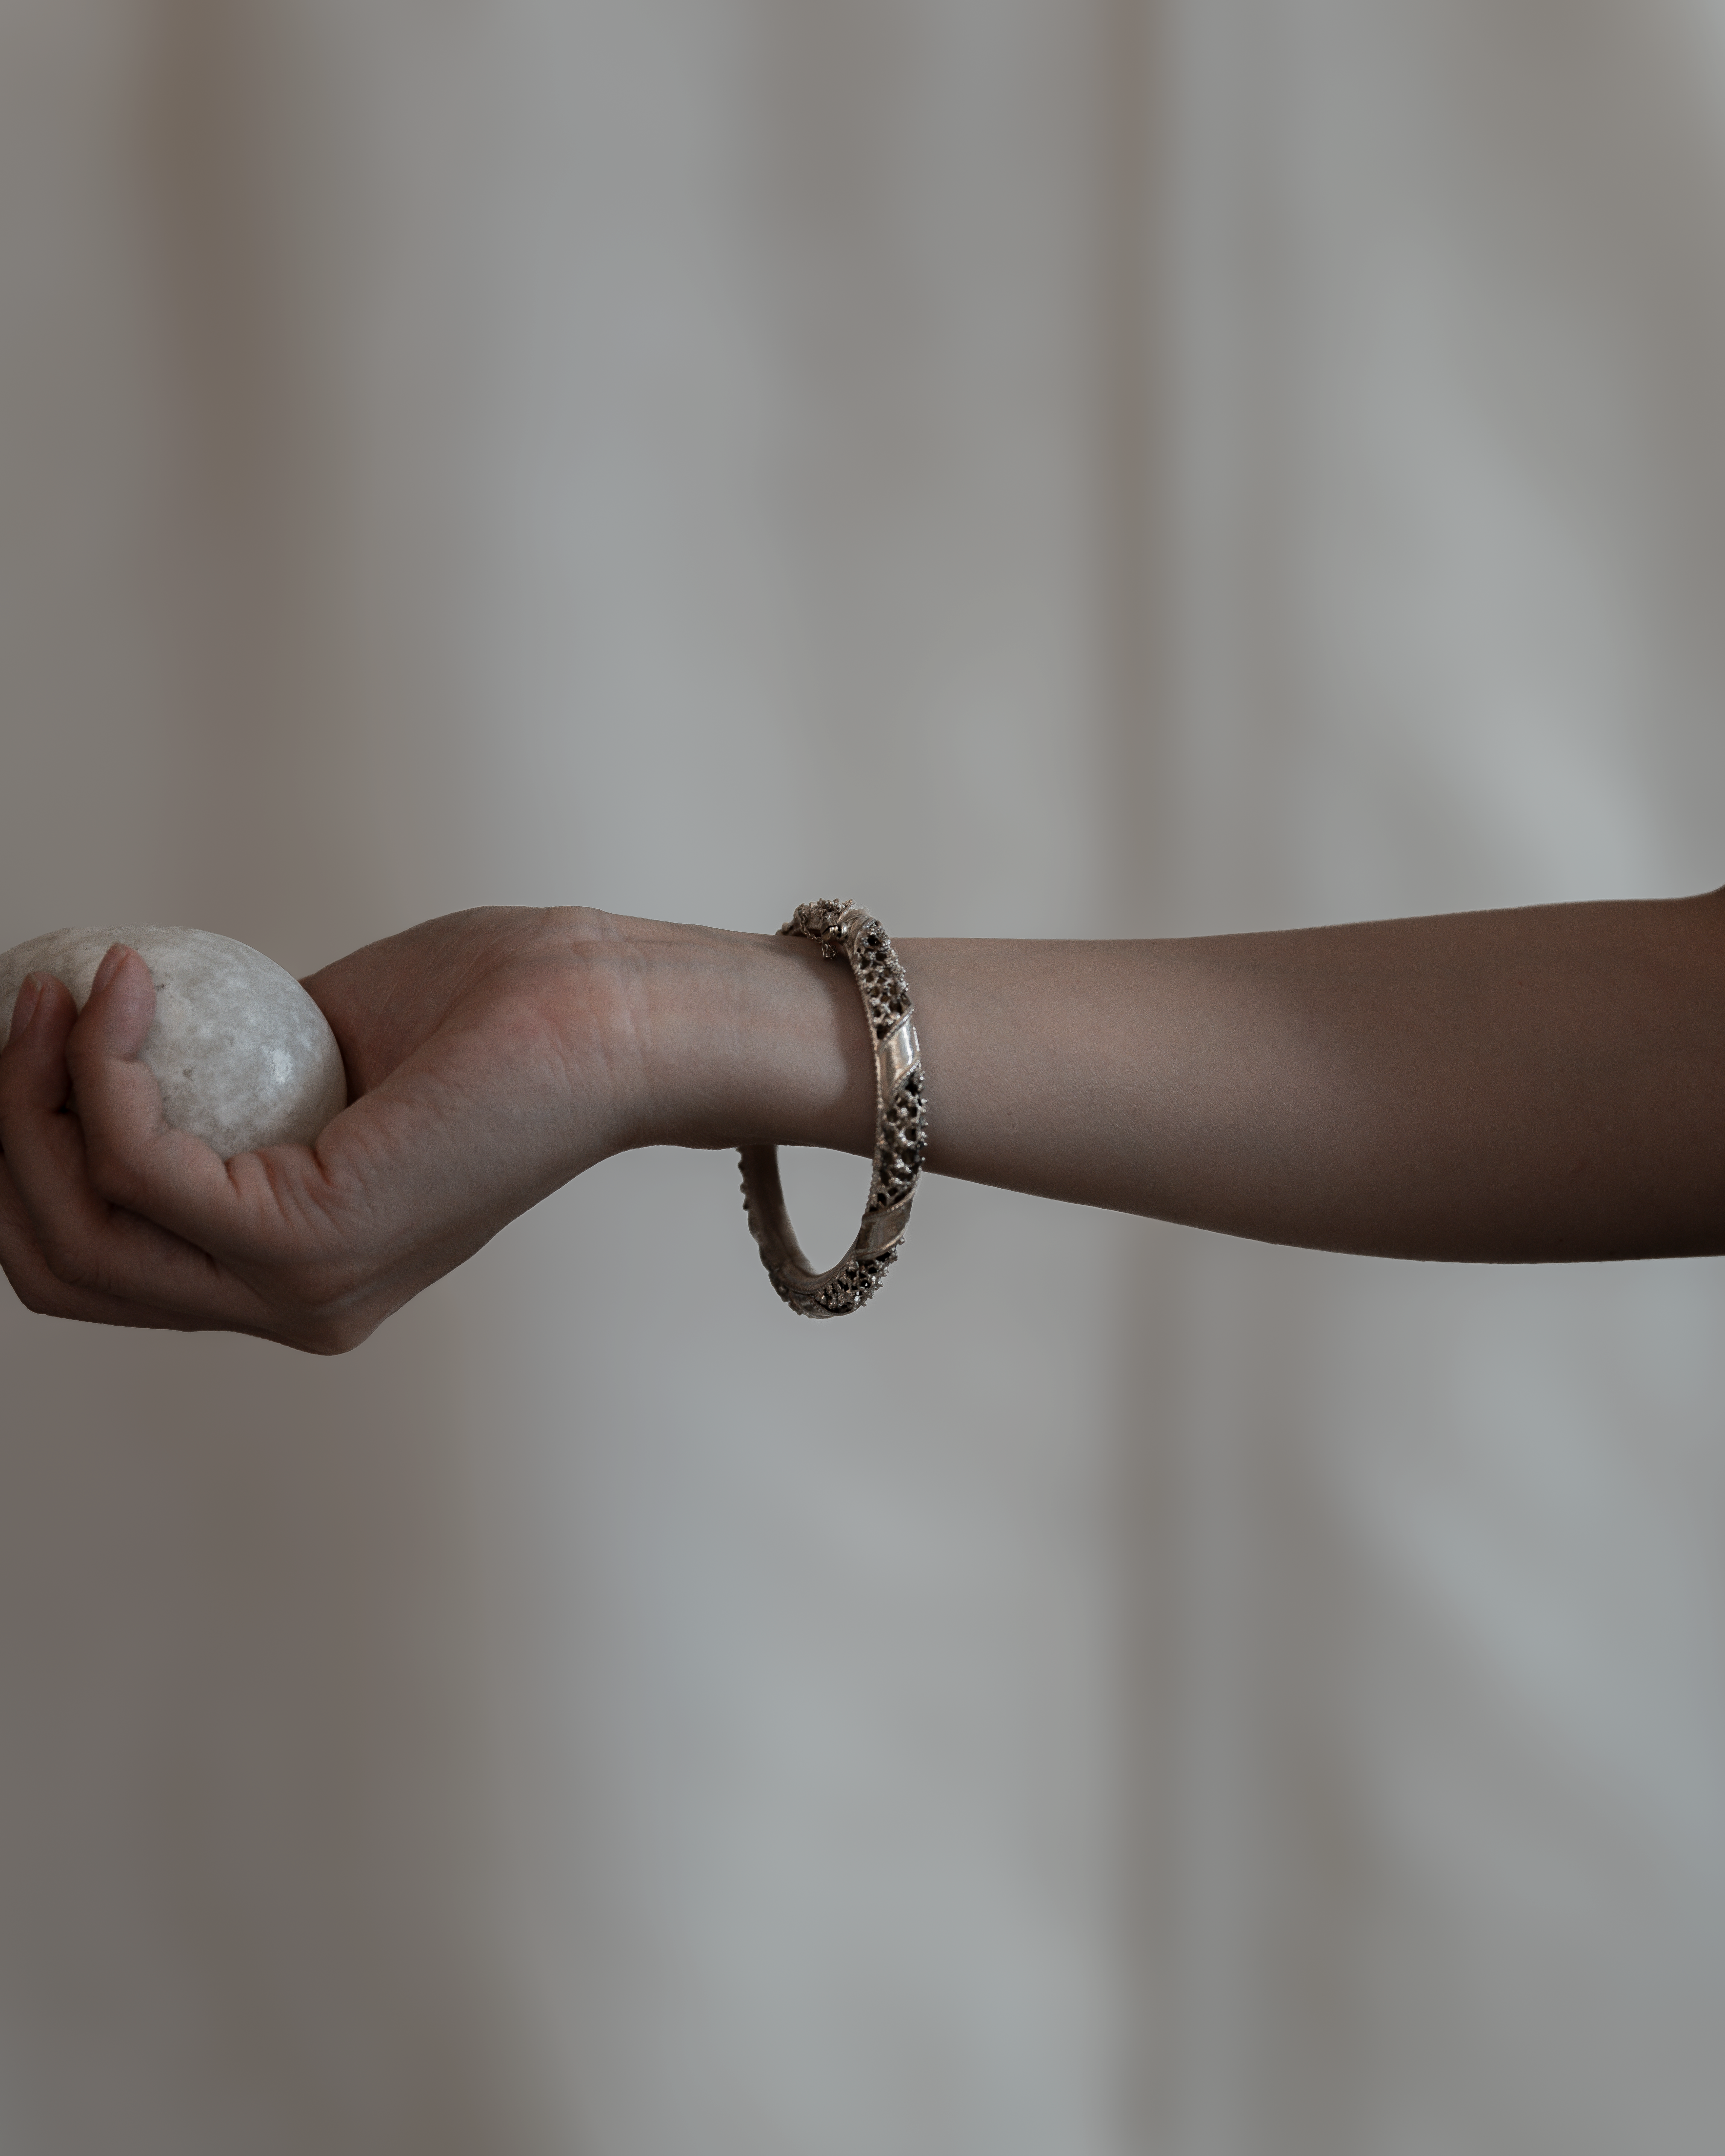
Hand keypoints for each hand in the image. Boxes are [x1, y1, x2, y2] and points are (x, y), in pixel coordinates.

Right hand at [0, 908, 662, 1351]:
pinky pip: (145, 1168)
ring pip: (83, 1228)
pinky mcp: (316, 1238)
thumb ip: (235, 1074)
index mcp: (293, 1271)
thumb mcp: (330, 1047)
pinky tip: (127, 990)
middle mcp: (293, 1303)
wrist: (611, 1009)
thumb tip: (134, 1032)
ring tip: (59, 989)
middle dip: (8, 1136)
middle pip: (64, 1264)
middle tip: (21, 1007)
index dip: (29, 1157)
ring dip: (34, 1099)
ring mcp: (304, 1286)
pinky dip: (105, 1071)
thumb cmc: (497, 1009)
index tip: (31, 1032)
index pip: (98, 1260)